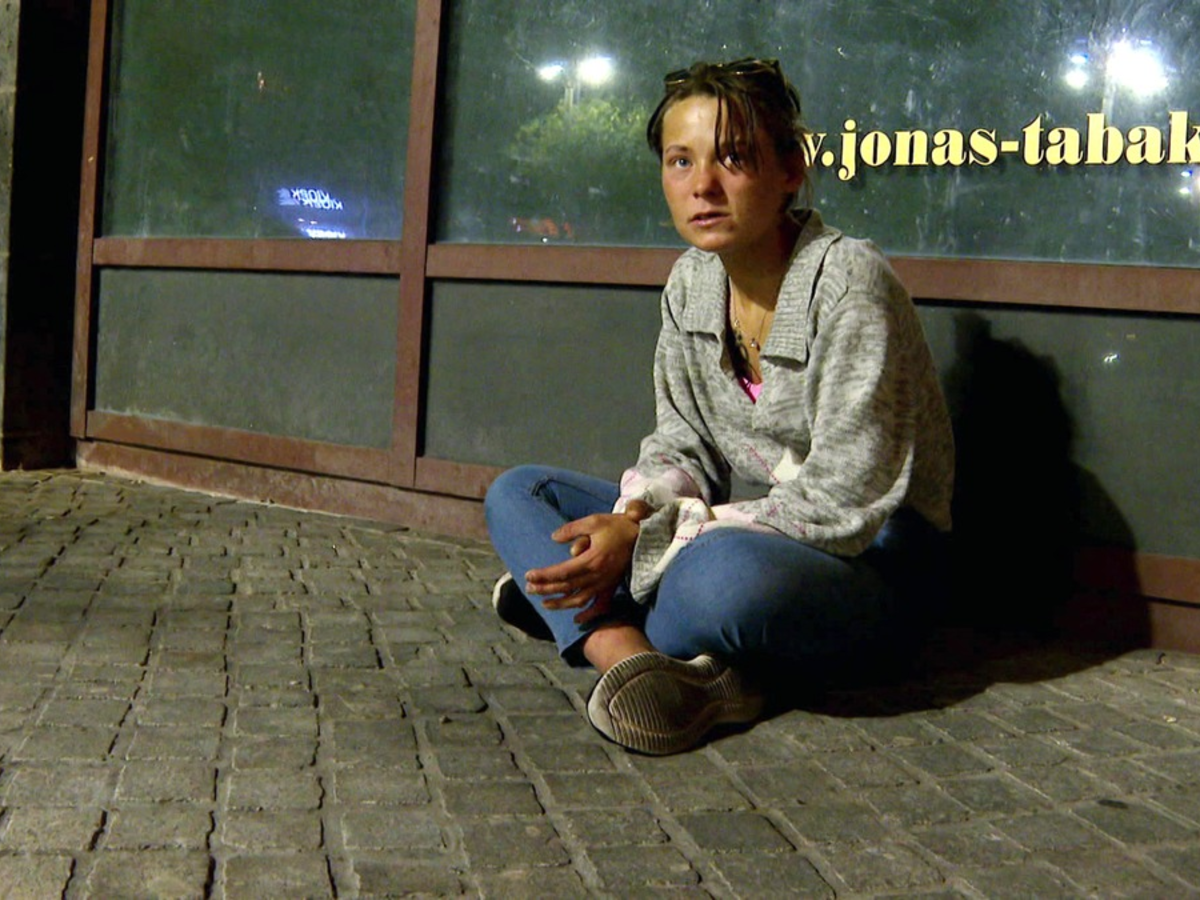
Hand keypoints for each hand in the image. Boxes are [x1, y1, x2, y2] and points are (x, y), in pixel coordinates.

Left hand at [525, 502, 650, 623]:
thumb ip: (572, 529)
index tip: (528, 576)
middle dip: (546, 589)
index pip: (562, 572)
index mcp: (591, 560)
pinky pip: (600, 605)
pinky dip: (589, 615)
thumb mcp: (593, 521)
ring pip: (580, 600)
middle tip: (529, 589)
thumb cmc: (616, 527)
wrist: (642, 535)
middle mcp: (597, 576)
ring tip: (545, 603)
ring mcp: (605, 583)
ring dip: (561, 604)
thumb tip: (554, 537)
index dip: (544, 575)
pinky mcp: (612, 586)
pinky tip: (577, 620)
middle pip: (567, 587)